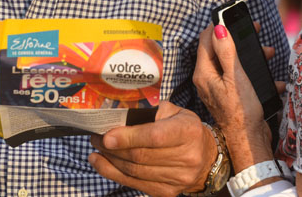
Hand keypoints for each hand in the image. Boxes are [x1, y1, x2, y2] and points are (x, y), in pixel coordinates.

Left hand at [89, 101, 215, 196]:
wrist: (205, 157)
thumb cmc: (184, 129)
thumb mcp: (174, 112)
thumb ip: (150, 113)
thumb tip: (119, 121)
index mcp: (188, 131)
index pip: (154, 137)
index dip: (128, 138)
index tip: (107, 137)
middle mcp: (187, 157)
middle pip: (141, 156)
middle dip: (113, 148)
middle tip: (96, 138)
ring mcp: (178, 179)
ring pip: (135, 172)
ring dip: (110, 161)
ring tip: (96, 150)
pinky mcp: (168, 192)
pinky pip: (135, 184)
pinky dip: (113, 174)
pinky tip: (101, 163)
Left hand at [193, 24, 276, 172]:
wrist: (249, 140)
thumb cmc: (241, 111)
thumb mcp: (236, 77)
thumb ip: (227, 52)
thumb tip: (218, 28)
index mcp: (204, 72)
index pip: (205, 40)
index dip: (218, 25)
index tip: (232, 17)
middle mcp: (207, 78)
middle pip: (220, 49)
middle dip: (238, 39)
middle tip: (254, 30)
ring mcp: (218, 86)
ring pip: (233, 62)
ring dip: (251, 56)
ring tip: (268, 53)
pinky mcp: (229, 94)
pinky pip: (240, 76)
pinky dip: (255, 74)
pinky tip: (272, 80)